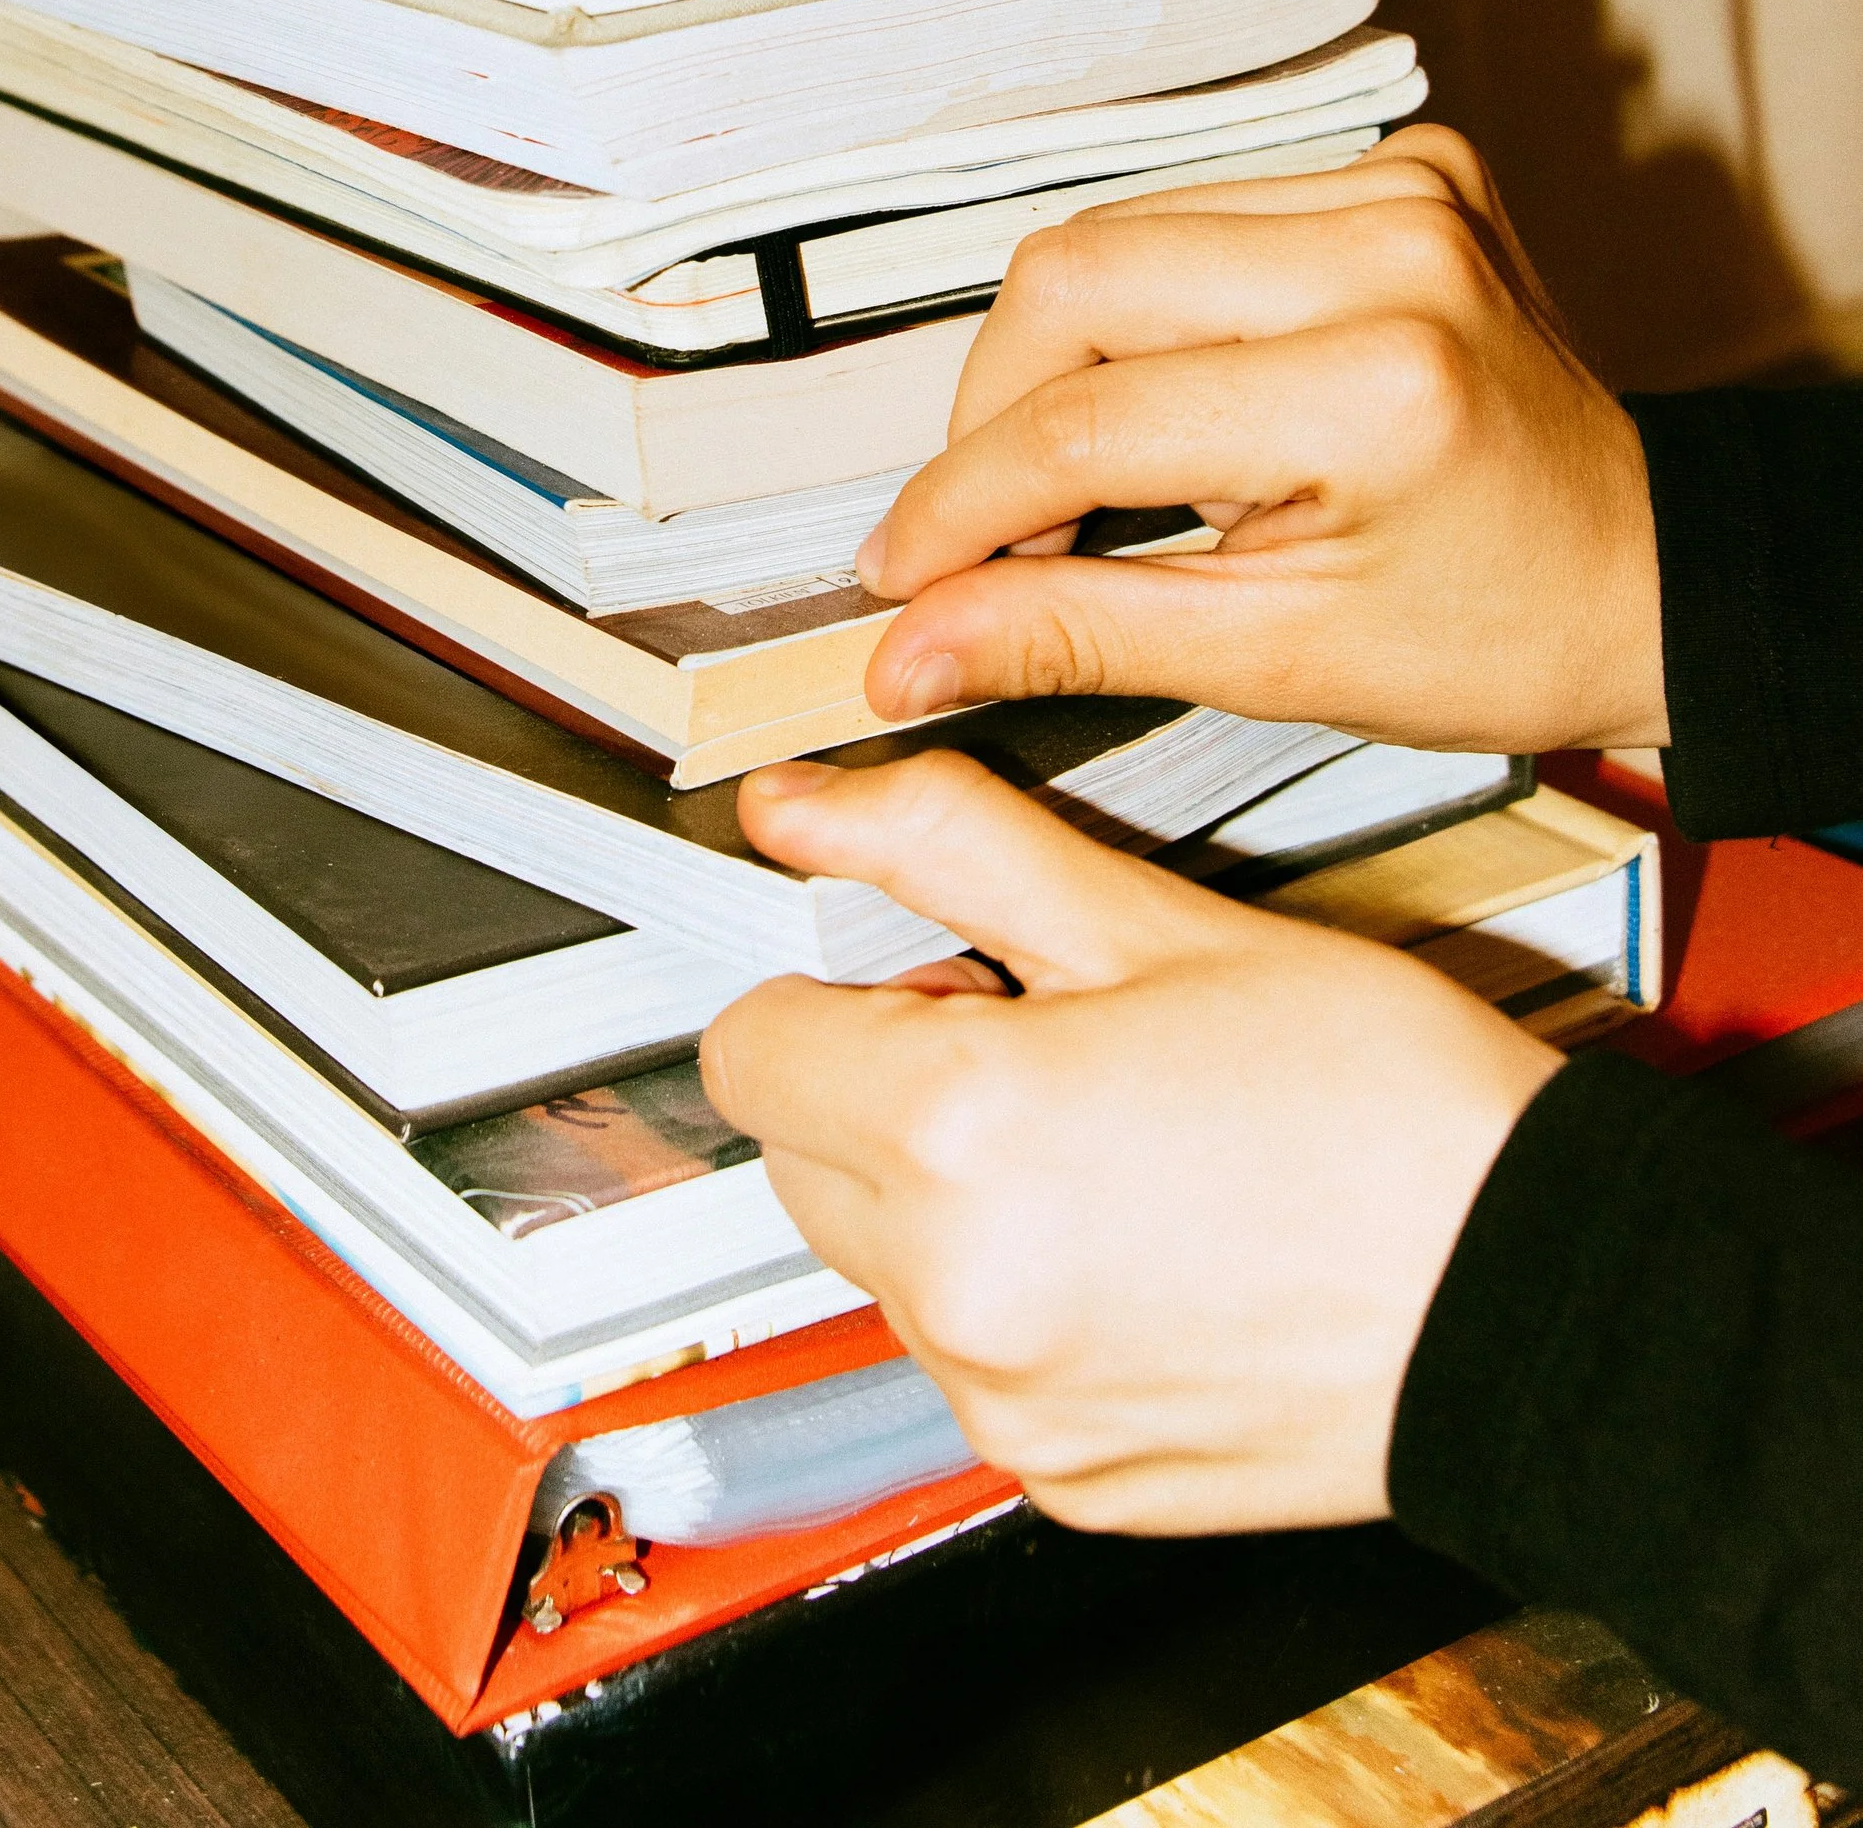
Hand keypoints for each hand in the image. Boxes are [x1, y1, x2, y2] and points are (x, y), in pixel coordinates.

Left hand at [703, 752, 1557, 1533]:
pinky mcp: (1070, 1483)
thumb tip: (800, 806)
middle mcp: (958, 1294)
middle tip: (1051, 1044)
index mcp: (957, 1137)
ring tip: (1120, 1146)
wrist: (1540, 1296)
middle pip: (803, 1160)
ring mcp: (1010, 1406)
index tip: (942, 976)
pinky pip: (978, 1367)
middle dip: (890, 1090)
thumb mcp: (1154, 921)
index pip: (750, 1048)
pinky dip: (1025, 1302)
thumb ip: (949, 846)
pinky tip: (1150, 1245)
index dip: (843, 988)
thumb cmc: (1379, 1103)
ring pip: (887, 1266)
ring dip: (954, 1199)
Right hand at [856, 128, 1665, 755]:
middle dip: (995, 412)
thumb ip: (1077, 632)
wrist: (1651, 572)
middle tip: (981, 524)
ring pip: (1117, 230)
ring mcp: (1398, 191)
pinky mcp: (1401, 168)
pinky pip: (1198, 207)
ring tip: (1084, 473)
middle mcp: (1389, 251)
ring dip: (1063, 356)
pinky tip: (1178, 394)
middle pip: (1073, 280)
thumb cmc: (1507, 631)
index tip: (901, 569)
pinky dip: (1151, 305)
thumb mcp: (1281, 662)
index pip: (1087, 422)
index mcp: (1373, 384)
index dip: (962, 503)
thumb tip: (910, 646)